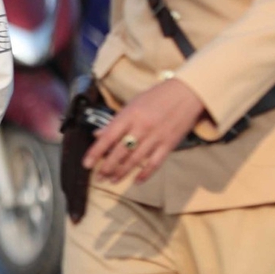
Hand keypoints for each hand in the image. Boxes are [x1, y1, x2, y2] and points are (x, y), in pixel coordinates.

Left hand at [83, 78, 206, 183]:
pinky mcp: (169, 144)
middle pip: (120, 152)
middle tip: (99, 177)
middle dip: (107, 167)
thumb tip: (97, 135)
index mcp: (130, 115)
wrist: (188, 93)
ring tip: (112, 180)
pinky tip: (136, 181)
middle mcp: (142, 127)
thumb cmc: (157, 96)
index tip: (86, 164)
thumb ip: (116, 121)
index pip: (108, 137)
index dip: (96, 152)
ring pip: (135, 160)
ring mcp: (156, 137)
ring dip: (122, 173)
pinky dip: (145, 174)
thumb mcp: (133, 104)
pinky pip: (154, 163)